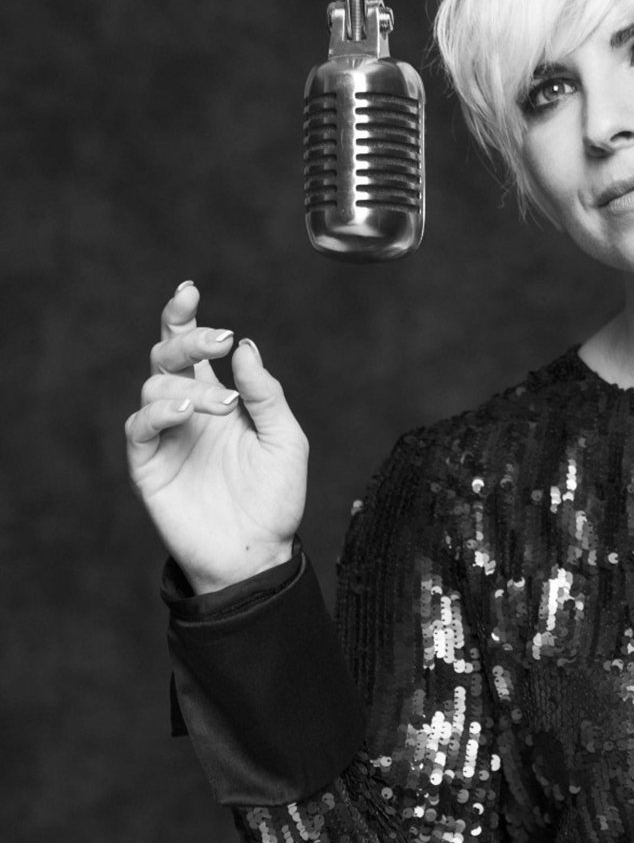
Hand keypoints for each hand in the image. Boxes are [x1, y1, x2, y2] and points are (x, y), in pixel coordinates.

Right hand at [126, 281, 309, 592]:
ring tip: (220, 405)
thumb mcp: (285, 439)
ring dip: (188, 384)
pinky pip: (140, 426)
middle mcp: (187, 411)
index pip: (191, 347)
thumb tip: (246, 348)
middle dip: (187, 337)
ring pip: (155, 386)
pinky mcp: (148, 465)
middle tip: (219, 340)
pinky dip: (160, 411)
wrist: (257, 553)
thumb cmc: (274, 497)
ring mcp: (166, 436)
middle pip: (166, 356)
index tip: (189, 289)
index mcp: (217, 397)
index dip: (182, 316)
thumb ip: (266, 394)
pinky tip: (188, 413)